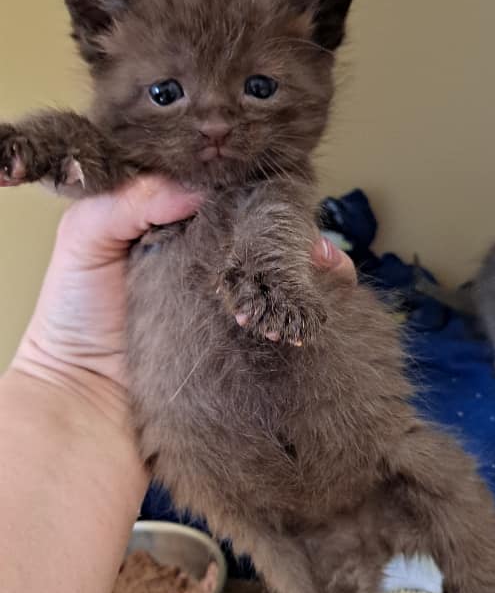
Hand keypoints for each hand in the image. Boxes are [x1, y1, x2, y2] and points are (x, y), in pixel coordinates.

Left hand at [12, 178, 355, 405]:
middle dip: (293, 227)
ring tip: (323, 265)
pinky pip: (286, 317)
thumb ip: (128, 201)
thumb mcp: (84, 241)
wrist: (83, 407)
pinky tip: (322, 300)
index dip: (253, 186)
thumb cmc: (73, 319)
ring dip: (312, 264)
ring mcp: (231, 303)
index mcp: (171, 227)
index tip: (277, 185)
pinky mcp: (246, 343)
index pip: (224, 194)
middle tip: (308, 236)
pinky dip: (310, 305)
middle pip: (265, 231)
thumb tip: (195, 187)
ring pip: (286, 272)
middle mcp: (207, 260)